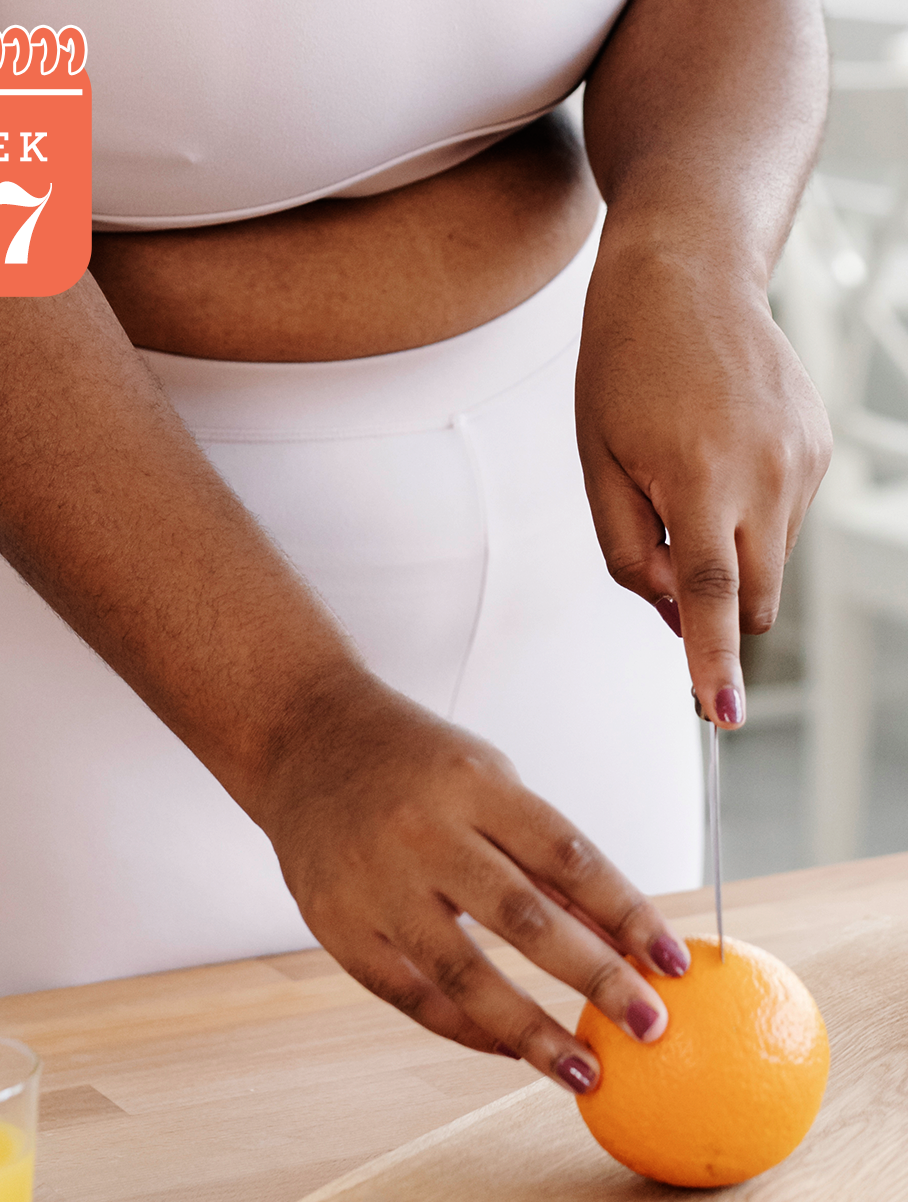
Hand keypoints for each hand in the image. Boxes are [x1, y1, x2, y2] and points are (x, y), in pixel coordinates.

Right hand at [253, 674, 691, 1092]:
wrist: (302, 741)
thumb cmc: (413, 760)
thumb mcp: (487, 779)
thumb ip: (543, 857)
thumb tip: (620, 936)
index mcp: (473, 784)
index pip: (568, 856)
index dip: (628, 912)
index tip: (676, 962)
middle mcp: (423, 832)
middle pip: (524, 918)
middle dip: (596, 977)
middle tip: (652, 1027)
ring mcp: (374, 882)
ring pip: (462, 972)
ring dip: (531, 1031)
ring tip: (584, 1072)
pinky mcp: (336, 924)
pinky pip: (408, 993)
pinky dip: (464, 1028)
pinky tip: (510, 1051)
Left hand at [574, 226, 830, 726]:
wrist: (688, 275)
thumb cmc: (625, 368)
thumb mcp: (597, 465)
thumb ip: (626, 552)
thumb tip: (667, 613)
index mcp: (698, 478)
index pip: (709, 593)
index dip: (712, 658)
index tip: (720, 712)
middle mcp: (766, 473)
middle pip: (754, 596)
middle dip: (718, 612)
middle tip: (665, 560)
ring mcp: (803, 460)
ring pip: (771, 560)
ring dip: (731, 554)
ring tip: (687, 476)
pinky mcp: (818, 447)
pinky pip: (786, 519)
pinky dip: (751, 517)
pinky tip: (720, 456)